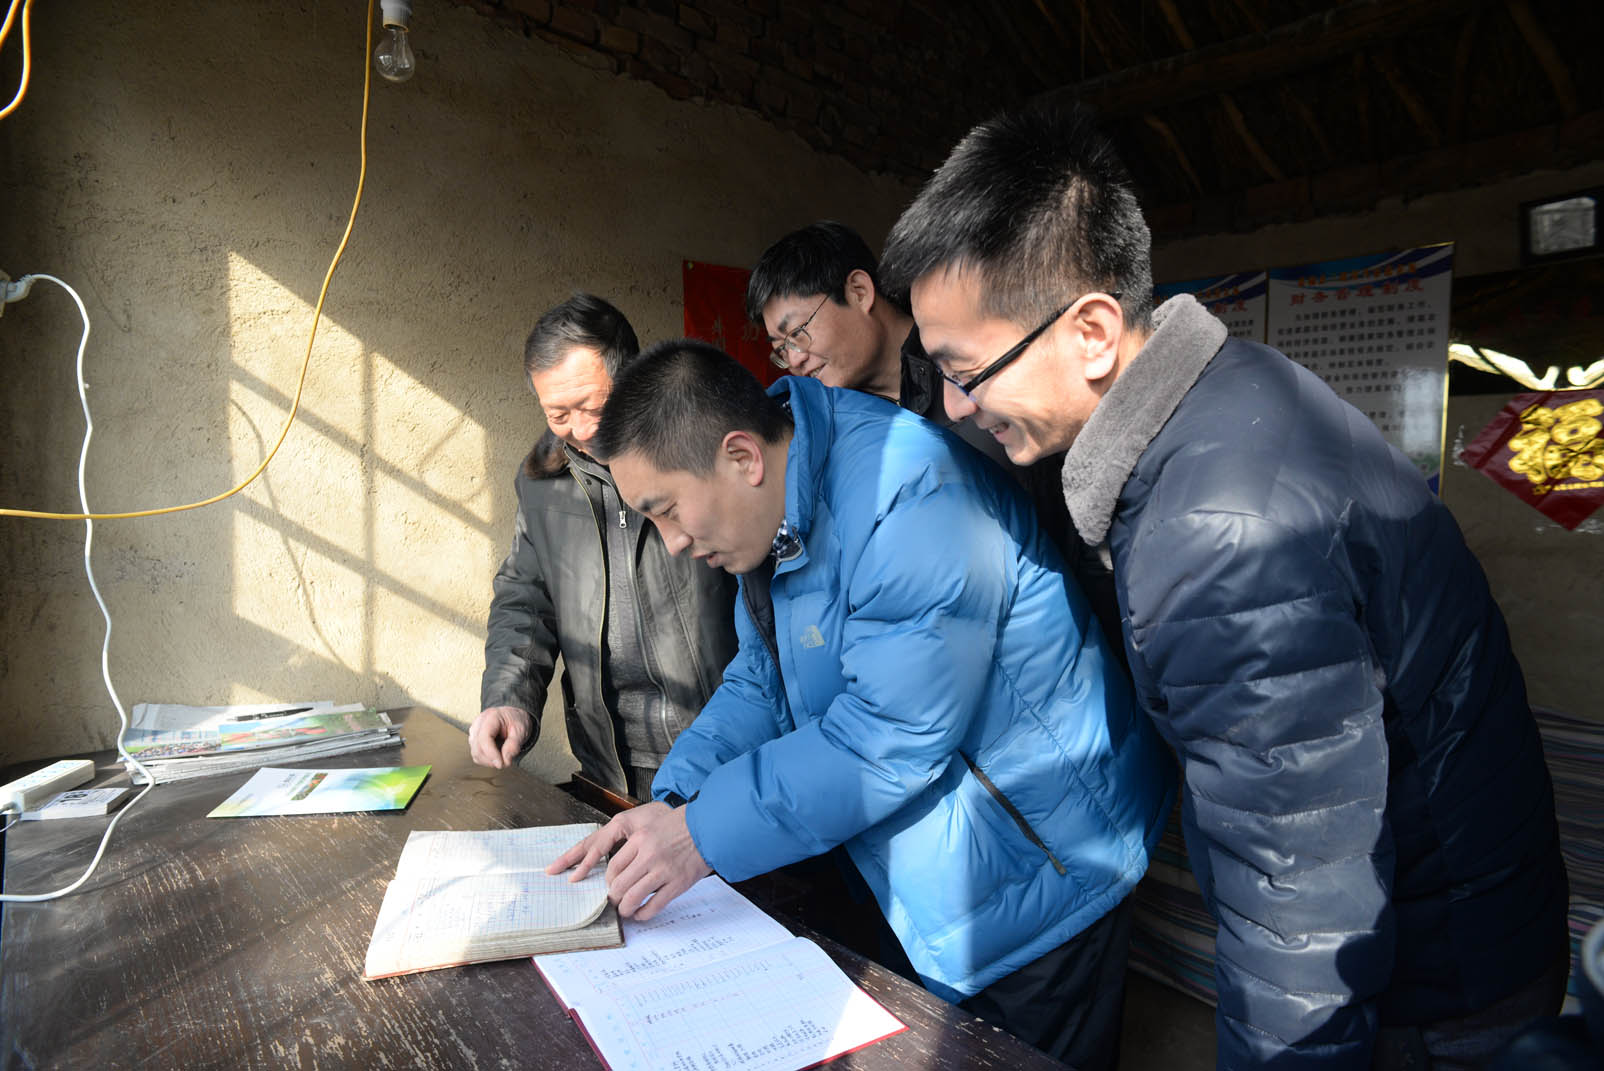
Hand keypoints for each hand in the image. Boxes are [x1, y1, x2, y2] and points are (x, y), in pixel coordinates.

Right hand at [468, 706, 532, 768]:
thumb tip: (505, 760)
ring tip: (502, 758)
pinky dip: (485, 759)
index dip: (491, 754)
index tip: (501, 764)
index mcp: (491, 716)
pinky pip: (475, 753)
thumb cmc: (517, 720)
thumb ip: (514, 745)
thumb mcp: (521, 730)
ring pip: (475, 752)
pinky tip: (495, 756)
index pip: (484, 738)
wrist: (513, 716)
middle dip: (491, 760)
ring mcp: (474, 730)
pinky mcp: (474, 738)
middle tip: (505, 763)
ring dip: (488, 761)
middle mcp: (479, 722)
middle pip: (477, 747)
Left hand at [547, 802, 711, 919]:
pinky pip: (653, 906)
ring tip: (626, 910)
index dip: (609, 881)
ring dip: (625, 909)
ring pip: (632, 898)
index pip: (613, 867)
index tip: (611, 886)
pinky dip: (643, 914)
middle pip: (619, 885)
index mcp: (640, 839)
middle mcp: (649, 855)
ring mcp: (663, 871)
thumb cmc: (681, 827)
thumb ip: (636, 846)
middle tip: (615, 901)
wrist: (709, 829)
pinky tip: (641, 913)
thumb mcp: (652, 827)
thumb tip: (619, 872)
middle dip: (613, 898)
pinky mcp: (677, 884)